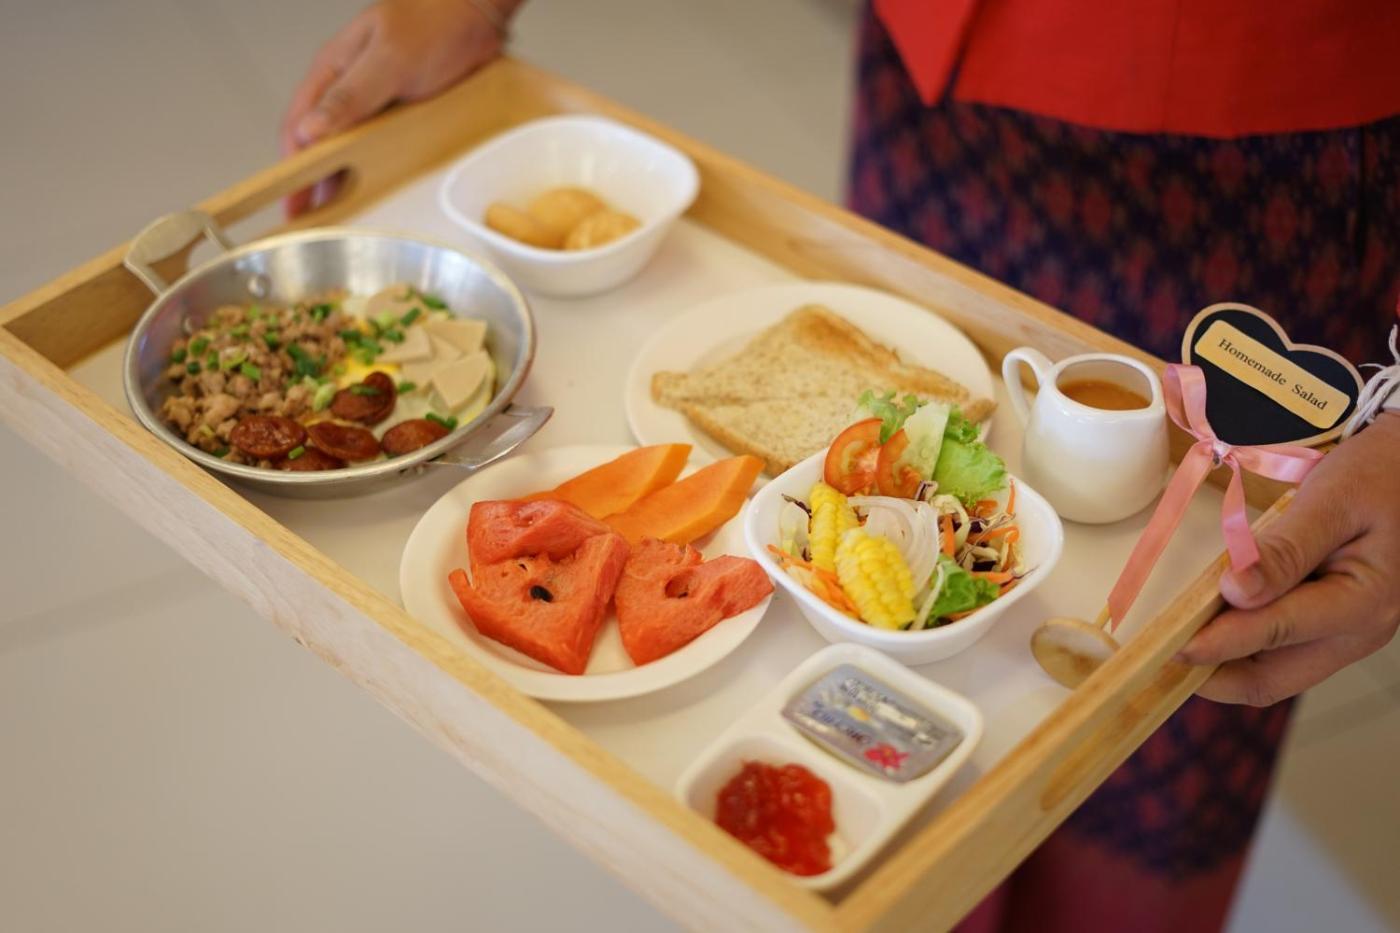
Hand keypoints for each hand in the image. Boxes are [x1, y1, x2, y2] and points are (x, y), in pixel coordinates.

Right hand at [279, 0, 516, 216]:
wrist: (480, 14)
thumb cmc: (435, 22)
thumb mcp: (390, 58)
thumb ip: (351, 94)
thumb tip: (310, 130)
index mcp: (333, 70)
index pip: (298, 126)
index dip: (291, 166)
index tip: (291, 200)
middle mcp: (349, 88)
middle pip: (320, 142)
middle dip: (312, 181)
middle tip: (310, 220)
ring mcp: (376, 101)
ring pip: (349, 147)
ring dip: (342, 178)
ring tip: (340, 215)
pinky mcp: (401, 111)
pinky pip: (380, 145)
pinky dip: (373, 168)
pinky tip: (375, 190)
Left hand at [1178, 412, 1399, 705]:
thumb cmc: (1379, 474)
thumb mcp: (1332, 500)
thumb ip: (1285, 550)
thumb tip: (1236, 594)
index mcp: (1363, 603)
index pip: (1272, 633)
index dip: (1215, 642)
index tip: (1165, 642)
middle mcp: (1359, 633)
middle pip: (1271, 680)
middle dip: (1211, 674)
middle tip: (1156, 656)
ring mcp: (1348, 634)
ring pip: (1274, 672)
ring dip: (1223, 664)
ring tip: (1174, 640)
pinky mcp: (1335, 626)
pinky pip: (1282, 652)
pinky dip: (1243, 646)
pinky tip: (1211, 623)